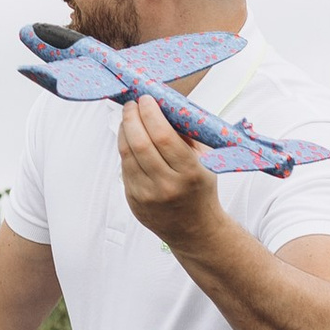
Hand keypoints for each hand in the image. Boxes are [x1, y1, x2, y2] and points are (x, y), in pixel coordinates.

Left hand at [115, 92, 220, 251]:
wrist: (195, 229)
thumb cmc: (201, 188)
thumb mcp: (205, 160)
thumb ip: (187, 134)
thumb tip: (165, 105)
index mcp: (190, 172)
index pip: (163, 136)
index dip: (151, 114)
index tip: (147, 99)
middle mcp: (167, 185)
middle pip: (140, 143)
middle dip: (133, 117)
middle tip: (133, 104)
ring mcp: (147, 195)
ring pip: (127, 154)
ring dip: (124, 130)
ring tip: (128, 117)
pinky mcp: (134, 201)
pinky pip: (124, 168)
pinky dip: (124, 148)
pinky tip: (128, 137)